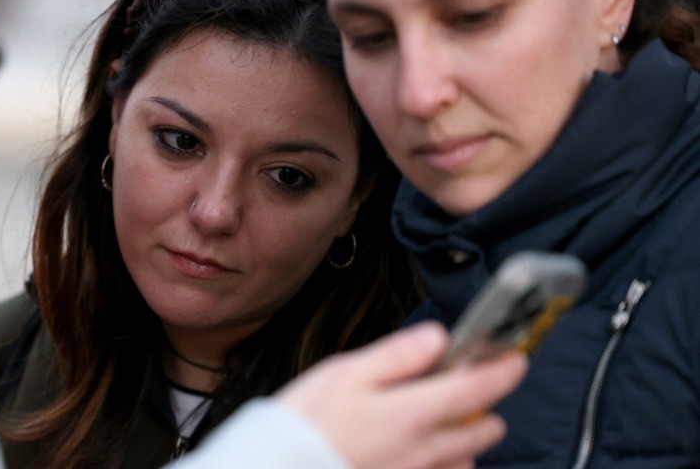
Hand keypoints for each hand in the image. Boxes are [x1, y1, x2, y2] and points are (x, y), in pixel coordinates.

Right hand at [277, 321, 526, 468]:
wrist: (278, 467)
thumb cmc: (306, 421)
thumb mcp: (346, 372)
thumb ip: (398, 355)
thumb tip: (438, 338)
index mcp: (411, 413)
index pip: (477, 389)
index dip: (504, 370)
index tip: (515, 357)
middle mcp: (423, 450)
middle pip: (482, 429)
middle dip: (485, 405)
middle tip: (467, 384)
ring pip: (466, 458)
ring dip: (466, 436)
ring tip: (441, 417)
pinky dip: (446, 462)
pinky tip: (422, 450)